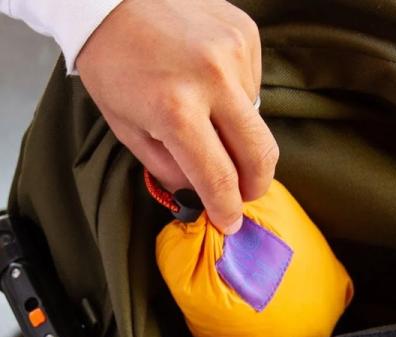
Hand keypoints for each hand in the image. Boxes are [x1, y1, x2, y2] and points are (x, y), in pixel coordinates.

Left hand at [76, 0, 278, 233]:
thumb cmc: (115, 67)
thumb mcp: (129, 130)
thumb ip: (171, 170)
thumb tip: (206, 193)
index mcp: (176, 109)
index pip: (219, 177)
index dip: (228, 208)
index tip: (230, 221)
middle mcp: (213, 79)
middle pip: (260, 153)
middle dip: (256, 184)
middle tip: (244, 192)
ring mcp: (234, 52)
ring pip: (256, 120)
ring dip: (240, 133)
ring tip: (210, 116)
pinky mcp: (245, 34)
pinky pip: (254, 86)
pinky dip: (238, 98)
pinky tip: (213, 84)